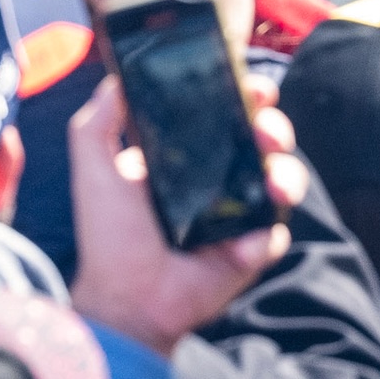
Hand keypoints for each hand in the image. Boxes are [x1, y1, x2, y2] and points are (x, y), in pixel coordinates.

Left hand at [65, 74, 304, 351]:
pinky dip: (267, 233)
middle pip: (262, 139)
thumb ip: (96, 123)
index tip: (249, 83)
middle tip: (266, 129)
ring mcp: (238, 215)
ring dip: (287, 172)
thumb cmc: (108, 235)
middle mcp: (217, 180)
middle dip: (274, 125)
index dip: (242, 94)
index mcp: (185, 156)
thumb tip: (115, 78)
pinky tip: (244, 241)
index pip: (223, 113)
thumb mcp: (93, 170)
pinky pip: (276, 232)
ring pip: (282, 178)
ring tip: (273, 181)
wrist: (126, 300)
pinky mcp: (252, 251)